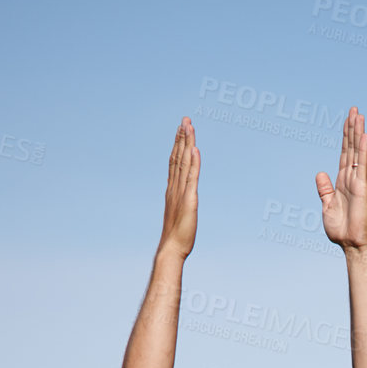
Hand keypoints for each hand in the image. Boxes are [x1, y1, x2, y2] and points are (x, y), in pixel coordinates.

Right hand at [159, 117, 199, 257]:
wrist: (171, 248)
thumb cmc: (176, 237)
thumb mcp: (180, 216)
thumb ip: (181, 205)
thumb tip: (183, 201)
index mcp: (173, 190)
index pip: (175, 162)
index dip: (177, 145)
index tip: (180, 130)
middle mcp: (175, 187)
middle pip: (178, 157)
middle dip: (182, 137)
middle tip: (185, 119)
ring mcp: (181, 192)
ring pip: (184, 162)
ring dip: (186, 143)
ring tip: (188, 125)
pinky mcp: (190, 199)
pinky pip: (192, 177)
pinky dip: (193, 162)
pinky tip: (195, 149)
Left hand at [316, 106, 366, 249]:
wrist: (351, 243)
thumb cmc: (341, 229)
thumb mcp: (326, 206)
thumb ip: (324, 189)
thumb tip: (320, 173)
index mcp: (342, 181)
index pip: (344, 154)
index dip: (345, 137)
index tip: (347, 121)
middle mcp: (351, 178)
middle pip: (351, 148)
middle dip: (352, 128)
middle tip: (354, 109)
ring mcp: (357, 181)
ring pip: (357, 152)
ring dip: (357, 133)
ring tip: (358, 115)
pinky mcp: (362, 187)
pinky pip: (362, 165)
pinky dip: (362, 150)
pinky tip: (364, 136)